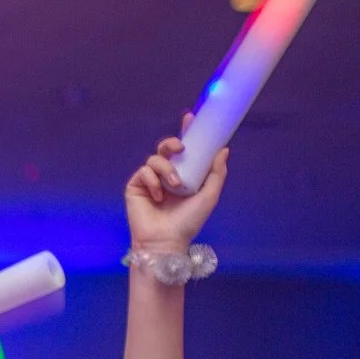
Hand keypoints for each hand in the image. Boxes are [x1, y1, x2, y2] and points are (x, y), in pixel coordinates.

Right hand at [124, 127, 225, 252]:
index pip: (184, 151)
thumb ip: (216, 173)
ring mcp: (150, 181)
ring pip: (154, 159)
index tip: (190, 118)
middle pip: (165, 148)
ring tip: (174, 184)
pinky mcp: (135, 187)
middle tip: (180, 148)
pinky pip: (143, 172)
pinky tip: (157, 196)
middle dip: (171, 142)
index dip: (185, 133)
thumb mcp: (209, 196)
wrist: (166, 240)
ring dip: (166, 168)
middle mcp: (166, 176)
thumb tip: (223, 150)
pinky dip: (152, 181)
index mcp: (184, 175)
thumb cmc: (188, 222)